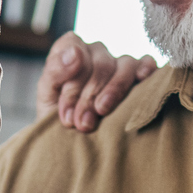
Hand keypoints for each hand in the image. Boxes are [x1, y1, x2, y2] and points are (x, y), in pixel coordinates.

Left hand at [38, 33, 156, 131]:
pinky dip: (146, 69)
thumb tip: (75, 52)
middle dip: (88, 97)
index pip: (73, 49)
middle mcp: (95, 52)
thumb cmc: (57, 117)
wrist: (73, 143)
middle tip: (81, 124)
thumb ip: (54, 71)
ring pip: (124, 65)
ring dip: (113, 91)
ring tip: (102, 112)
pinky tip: (142, 79)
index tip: (66, 114)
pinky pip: (146, 63)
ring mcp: (118, 62)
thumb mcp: (46, 96)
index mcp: (70, 50)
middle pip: (99, 65)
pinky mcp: (138, 73)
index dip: (71, 84)